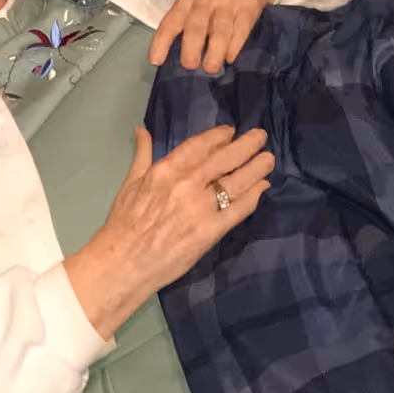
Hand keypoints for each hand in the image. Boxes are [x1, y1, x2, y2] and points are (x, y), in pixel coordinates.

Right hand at [62, 124, 273, 338]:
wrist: (125, 262)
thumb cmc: (124, 223)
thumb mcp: (130, 182)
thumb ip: (142, 154)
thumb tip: (141, 130)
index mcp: (166, 169)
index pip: (199, 145)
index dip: (219, 136)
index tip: (231, 132)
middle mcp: (187, 184)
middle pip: (224, 159)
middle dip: (246, 145)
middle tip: (260, 136)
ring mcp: (201, 208)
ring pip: (236, 182)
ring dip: (256, 168)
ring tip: (268, 159)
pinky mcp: (211, 231)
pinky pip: (238, 210)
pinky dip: (253, 197)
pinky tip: (263, 187)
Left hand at [148, 0, 281, 72]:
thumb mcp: (196, 2)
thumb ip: (187, 23)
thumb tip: (180, 56)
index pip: (171, 21)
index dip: (161, 42)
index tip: (156, 60)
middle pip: (195, 27)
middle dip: (191, 51)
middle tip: (191, 66)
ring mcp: (228, 1)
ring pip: (219, 32)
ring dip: (213, 54)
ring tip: (211, 67)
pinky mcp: (248, 7)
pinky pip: (239, 32)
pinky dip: (233, 48)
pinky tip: (229, 58)